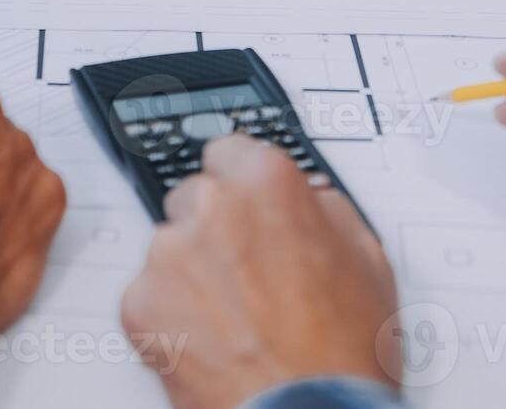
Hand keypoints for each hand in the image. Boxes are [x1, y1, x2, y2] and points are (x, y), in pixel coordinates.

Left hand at [121, 136, 399, 408]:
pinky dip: (168, 313)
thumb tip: (307, 199)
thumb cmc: (343, 354)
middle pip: (196, 195)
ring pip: (168, 244)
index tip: (245, 203)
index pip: (230, 151)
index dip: (242, 184)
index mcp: (268, 182)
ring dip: (190, 270)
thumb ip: (325, 209)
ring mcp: (170, 254)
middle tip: (245, 271)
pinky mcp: (139, 302)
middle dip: (215, 227)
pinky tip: (210, 338)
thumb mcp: (366, 258)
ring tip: (232, 316)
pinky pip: (146, 292)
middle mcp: (213, 206)